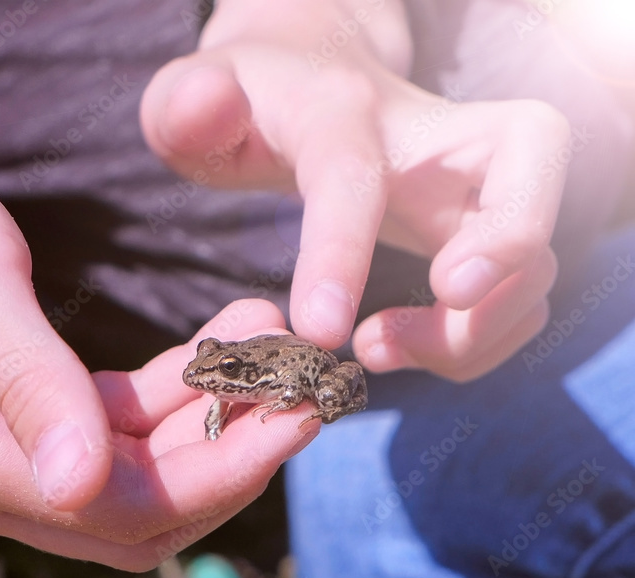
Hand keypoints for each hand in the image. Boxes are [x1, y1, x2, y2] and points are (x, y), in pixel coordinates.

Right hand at [0, 71, 313, 569]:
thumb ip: (32, 390)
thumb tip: (86, 488)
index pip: (124, 508)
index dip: (224, 471)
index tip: (301, 411)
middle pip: (139, 510)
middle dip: (230, 455)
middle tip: (302, 383)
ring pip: (132, 472)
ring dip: (206, 420)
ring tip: (266, 339)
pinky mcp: (7, 419)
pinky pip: (107, 430)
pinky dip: (167, 399)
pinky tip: (211, 347)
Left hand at [140, 0, 568, 380]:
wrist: (310, 83)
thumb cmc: (247, 105)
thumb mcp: (193, 99)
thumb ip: (186, 104)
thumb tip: (205, 108)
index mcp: (342, 109)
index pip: (353, 173)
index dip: (342, 251)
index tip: (320, 330)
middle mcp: (434, 135)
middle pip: (529, 168)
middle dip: (501, 256)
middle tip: (411, 322)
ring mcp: (474, 181)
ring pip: (534, 256)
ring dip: (472, 333)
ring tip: (373, 351)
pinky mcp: (486, 228)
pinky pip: (518, 297)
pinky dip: (476, 343)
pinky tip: (399, 347)